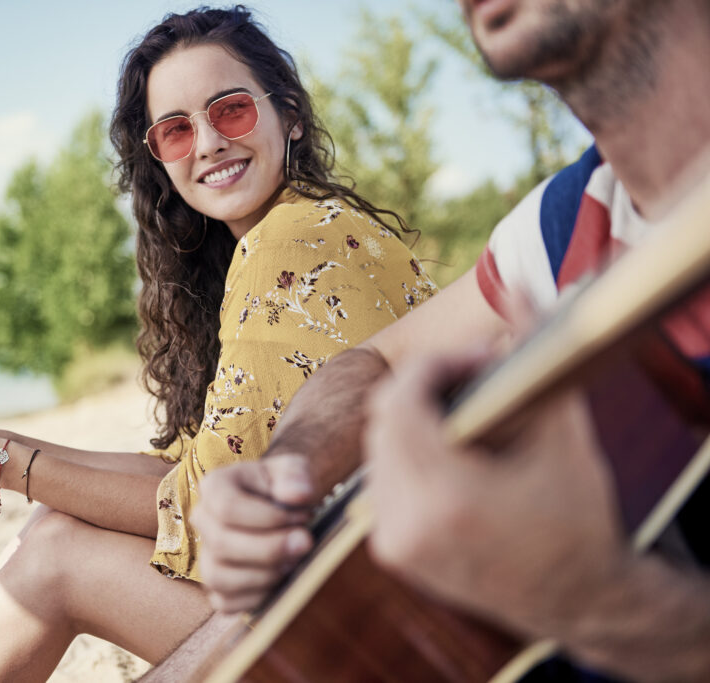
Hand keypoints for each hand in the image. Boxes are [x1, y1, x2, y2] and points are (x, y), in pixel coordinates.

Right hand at [192, 455, 316, 612]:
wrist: (286, 510)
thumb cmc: (287, 487)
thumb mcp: (295, 470)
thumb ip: (297, 476)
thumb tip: (298, 494)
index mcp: (215, 486)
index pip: (227, 507)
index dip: (267, 518)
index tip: (302, 517)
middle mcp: (203, 520)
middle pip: (222, 543)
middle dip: (269, 549)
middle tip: (305, 544)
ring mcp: (206, 554)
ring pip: (218, 576)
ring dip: (262, 575)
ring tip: (293, 563)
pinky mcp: (217, 585)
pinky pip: (226, 602)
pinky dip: (256, 597)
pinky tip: (281, 582)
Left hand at [364, 349, 628, 636]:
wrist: (575, 598)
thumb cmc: (578, 518)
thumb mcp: (563, 434)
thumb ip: (533, 355)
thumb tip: (515, 284)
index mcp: (447, 497)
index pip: (401, 401)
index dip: (432, 365)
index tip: (473, 359)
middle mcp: (407, 523)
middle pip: (383, 421)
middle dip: (421, 387)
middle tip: (469, 375)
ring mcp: (393, 541)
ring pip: (377, 449)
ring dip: (411, 418)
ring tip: (461, 409)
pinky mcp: (390, 550)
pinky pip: (380, 480)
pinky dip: (406, 453)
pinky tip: (447, 447)